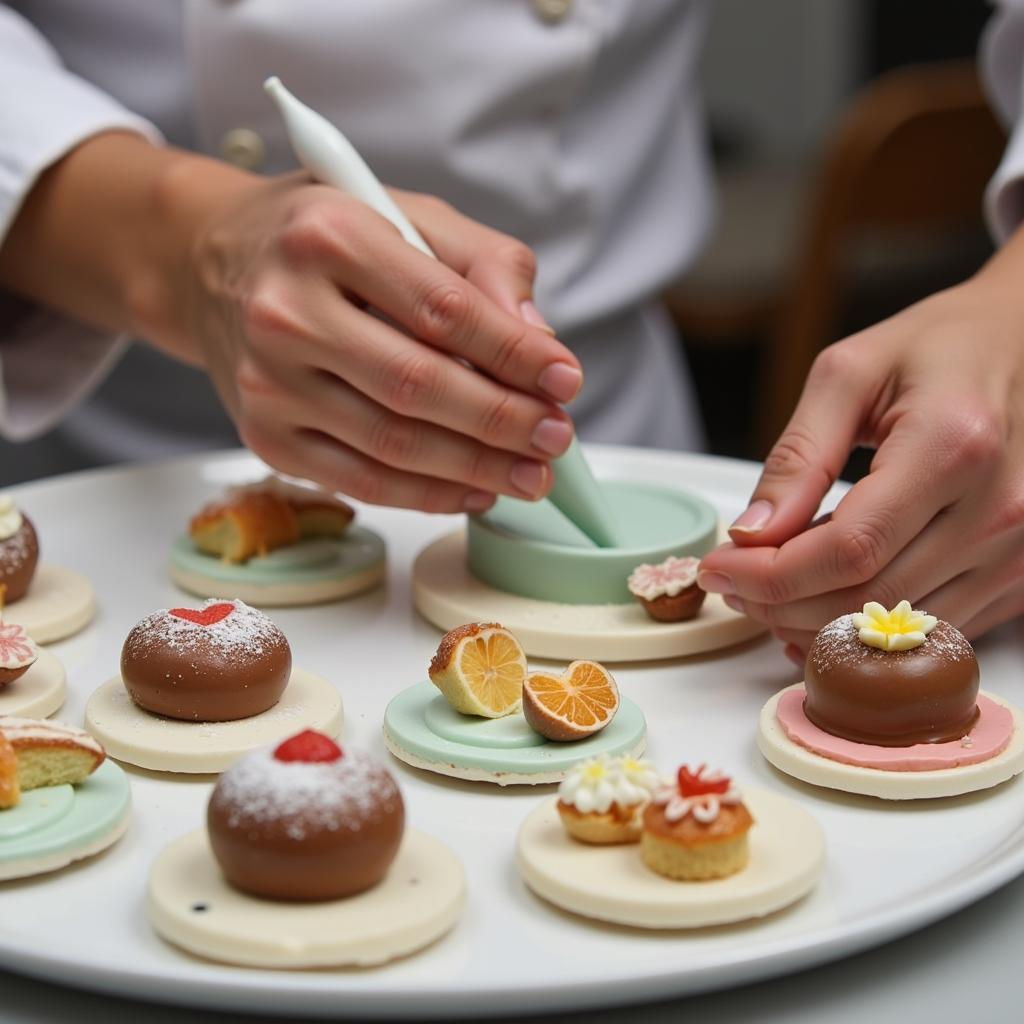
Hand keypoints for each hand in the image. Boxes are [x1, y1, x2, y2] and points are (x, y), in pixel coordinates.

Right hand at [0, 135, 582, 511]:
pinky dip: (427, 493)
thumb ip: (484, 265)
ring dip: (476, 468)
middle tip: (556, 438)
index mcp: (327, 236)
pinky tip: (476, 490)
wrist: (211, 264)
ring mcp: (267, 382)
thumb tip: (539, 343)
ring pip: (392, 444)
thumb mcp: (407, 213)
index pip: (442, 309)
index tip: (566, 380)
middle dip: (502, 421)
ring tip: (532, 475)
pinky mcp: (264, 436)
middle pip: (417, 385)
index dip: (513, 354)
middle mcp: (285, 312)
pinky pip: (360, 481)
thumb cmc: (323, 236)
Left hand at [697, 264, 1023, 664]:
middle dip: (781, 603)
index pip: (848, 550)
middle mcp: (1000, 508)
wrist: (1023, 343)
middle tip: (733, 581)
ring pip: (897, 627)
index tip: (718, 567)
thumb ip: (798, 457)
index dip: (769, 575)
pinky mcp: (1021, 574)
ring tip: (768, 589)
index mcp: (954, 445)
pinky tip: (821, 601)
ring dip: (817, 623)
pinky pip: (932, 628)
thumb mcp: (848, 375)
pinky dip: (867, 628)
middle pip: (868, 599)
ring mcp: (1020, 549)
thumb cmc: (940, 346)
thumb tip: (752, 533)